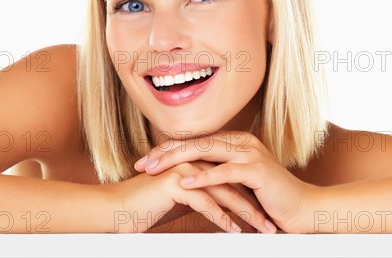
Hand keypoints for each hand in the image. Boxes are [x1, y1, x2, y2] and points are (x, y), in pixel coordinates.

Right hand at [104, 160, 275, 232]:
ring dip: (244, 212)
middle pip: (234, 183)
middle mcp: (194, 161)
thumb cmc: (150, 206)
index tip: (268, 215)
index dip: (251, 197)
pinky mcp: (175, 183)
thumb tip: (225, 207)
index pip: (233, 179)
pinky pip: (204, 201)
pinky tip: (232, 230)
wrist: (120, 209)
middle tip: (271, 224)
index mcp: (198, 162)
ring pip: (224, 191)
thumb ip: (204, 196)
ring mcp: (185, 169)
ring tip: (259, 229)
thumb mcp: (184, 201)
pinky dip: (220, 217)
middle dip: (255, 205)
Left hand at [134, 130, 317, 232]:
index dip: (168, 149)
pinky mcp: (258, 170)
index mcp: (235, 141)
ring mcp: (250, 153)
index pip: (195, 141)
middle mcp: (241, 142)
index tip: (145, 159)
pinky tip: (184, 181)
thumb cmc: (267, 199)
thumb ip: (216, 174)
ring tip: (154, 169)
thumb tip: (186, 176)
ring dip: (177, 160)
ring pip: (206, 152)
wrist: (301, 209)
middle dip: (165, 152)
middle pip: (195, 143)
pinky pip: (225, 172)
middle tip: (141, 163)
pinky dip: (203, 177)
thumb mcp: (236, 183)